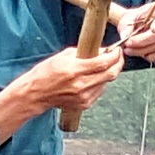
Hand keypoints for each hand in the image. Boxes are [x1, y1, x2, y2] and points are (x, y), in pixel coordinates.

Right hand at [0, 45, 122, 143]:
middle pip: (110, 74)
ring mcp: (83, 96)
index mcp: (74, 70)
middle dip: (118, 64)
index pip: (103, 62)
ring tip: (101, 67)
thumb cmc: (45, 73)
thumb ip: (83, 52)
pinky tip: (91, 79)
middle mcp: (81, 84)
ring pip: (106, 83)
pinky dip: (100, 83)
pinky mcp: (84, 104)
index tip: (117, 50)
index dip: (115, 55)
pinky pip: (99, 91)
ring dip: (108, 74)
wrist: (36, 93)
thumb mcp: (63, 56)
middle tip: (118, 57)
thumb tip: (102, 51)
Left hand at [115, 0, 154, 61]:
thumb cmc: (147, 16)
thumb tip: (123, 35)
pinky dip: (151, 56)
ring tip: (129, 50)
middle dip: (141, 41)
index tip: (154, 28)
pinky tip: (141, 54)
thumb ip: (127, 23)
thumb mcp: (135, 14)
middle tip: (128, 44)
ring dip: (143, 51)